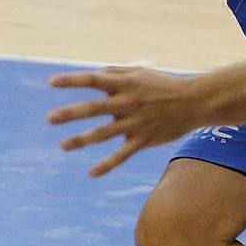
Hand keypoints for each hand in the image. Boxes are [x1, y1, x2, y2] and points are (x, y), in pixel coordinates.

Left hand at [48, 67, 205, 176]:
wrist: (195, 101)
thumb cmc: (161, 84)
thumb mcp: (138, 72)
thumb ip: (112, 73)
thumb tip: (90, 76)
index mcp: (124, 83)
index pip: (93, 80)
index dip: (72, 80)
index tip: (51, 82)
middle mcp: (128, 103)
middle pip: (95, 108)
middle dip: (71, 113)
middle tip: (50, 119)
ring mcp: (135, 123)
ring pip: (105, 133)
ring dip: (82, 140)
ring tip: (62, 145)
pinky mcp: (143, 139)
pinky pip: (123, 155)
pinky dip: (107, 165)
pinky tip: (91, 173)